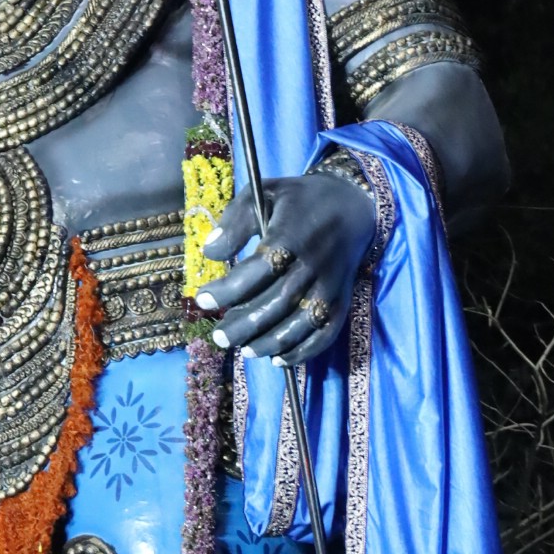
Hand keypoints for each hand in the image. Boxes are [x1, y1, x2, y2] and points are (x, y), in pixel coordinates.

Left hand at [198, 165, 376, 365]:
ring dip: (271, 342)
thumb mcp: (262, 194)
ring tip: (243, 350)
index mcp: (292, 234)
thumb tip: (210, 251)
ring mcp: (330, 285)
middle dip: (245, 324)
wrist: (351, 205)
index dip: (229, 289)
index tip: (202, 298)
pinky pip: (326, 332)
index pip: (259, 269)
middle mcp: (313, 263)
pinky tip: (278, 360)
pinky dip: (304, 351)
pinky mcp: (342, 300)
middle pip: (278, 302)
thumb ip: (235, 221)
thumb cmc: (297, 200)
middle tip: (219, 337)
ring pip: (301, 323)